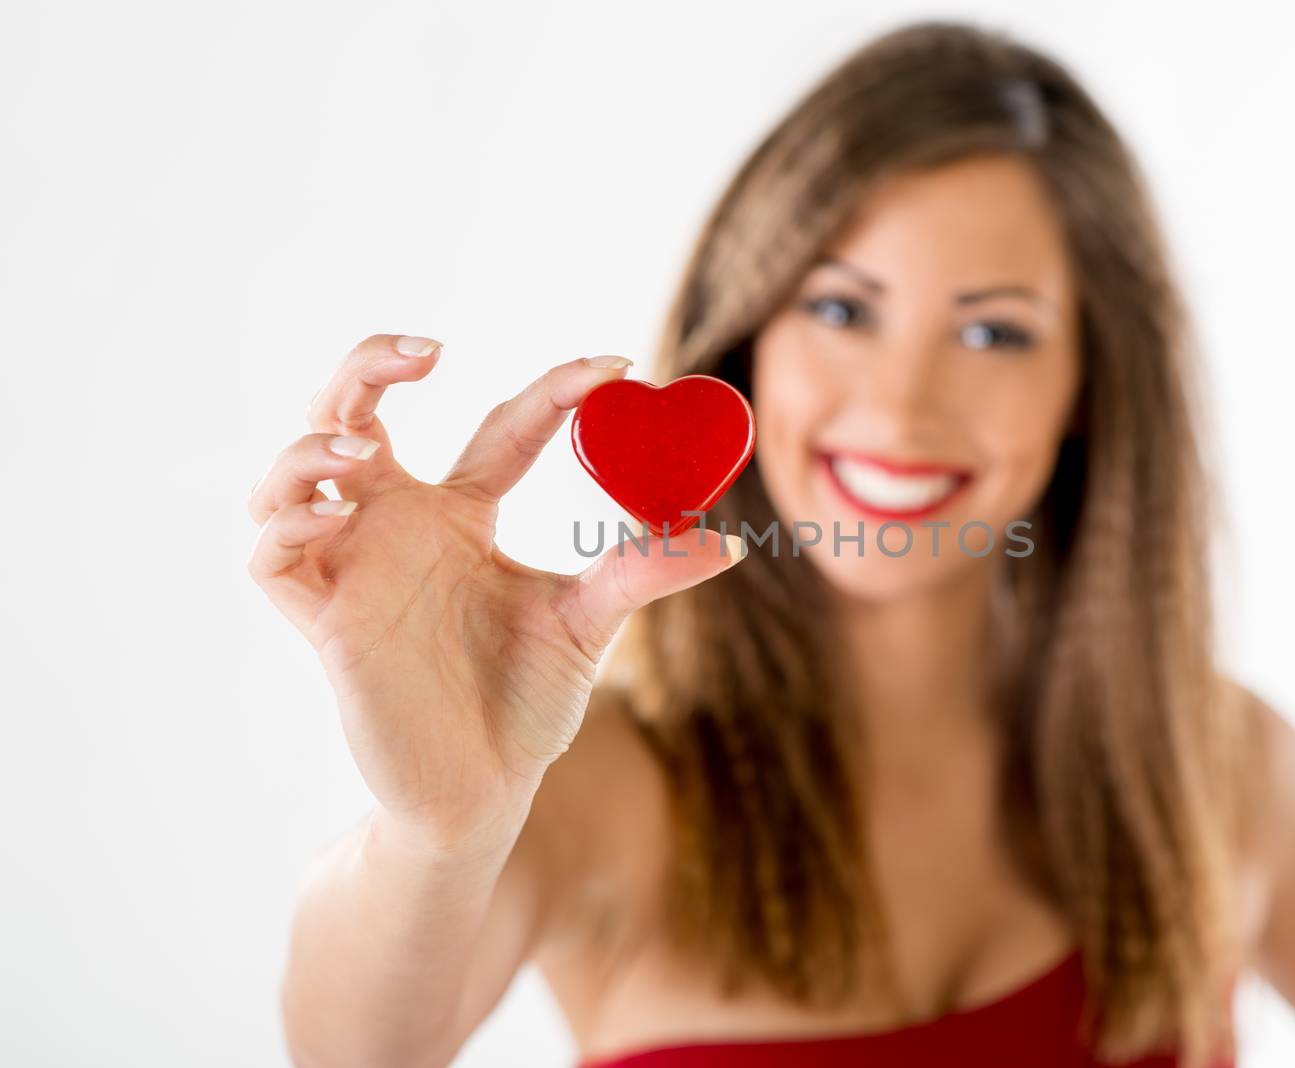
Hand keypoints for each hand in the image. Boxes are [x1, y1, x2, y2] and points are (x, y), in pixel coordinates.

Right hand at [246, 336, 742, 852]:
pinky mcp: (324, 625)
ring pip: (293, 475)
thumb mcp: (588, 626)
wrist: (482, 795)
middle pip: (354, 411)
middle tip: (429, 351)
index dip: (552, 390)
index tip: (614, 366)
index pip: (500, 429)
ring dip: (315, 446)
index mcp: (464, 515)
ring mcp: (355, 571)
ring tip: (366, 453)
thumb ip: (640, 575)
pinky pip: (272, 561)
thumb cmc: (524, 705)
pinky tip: (331, 524)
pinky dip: (289, 529)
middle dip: (372, 363)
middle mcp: (401, 527)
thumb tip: (727, 543)